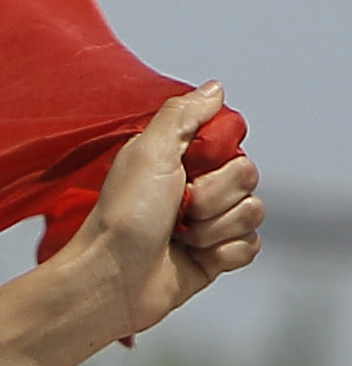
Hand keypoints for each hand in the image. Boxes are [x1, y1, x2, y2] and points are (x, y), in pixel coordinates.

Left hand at [56, 83, 261, 338]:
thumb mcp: (149, 151)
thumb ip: (183, 115)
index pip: (233, 148)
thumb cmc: (123, 215)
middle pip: (248, 178)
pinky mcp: (214, 257)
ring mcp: (206, 224)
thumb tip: (215, 88)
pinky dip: (222, 253)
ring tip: (180, 236)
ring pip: (252, 213)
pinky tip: (193, 256)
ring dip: (215, 227)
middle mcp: (195, 189)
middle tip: (179, 208)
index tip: (189, 170)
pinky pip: (249, 247)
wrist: (112, 277)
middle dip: (215, 196)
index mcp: (178, 160)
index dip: (218, 162)